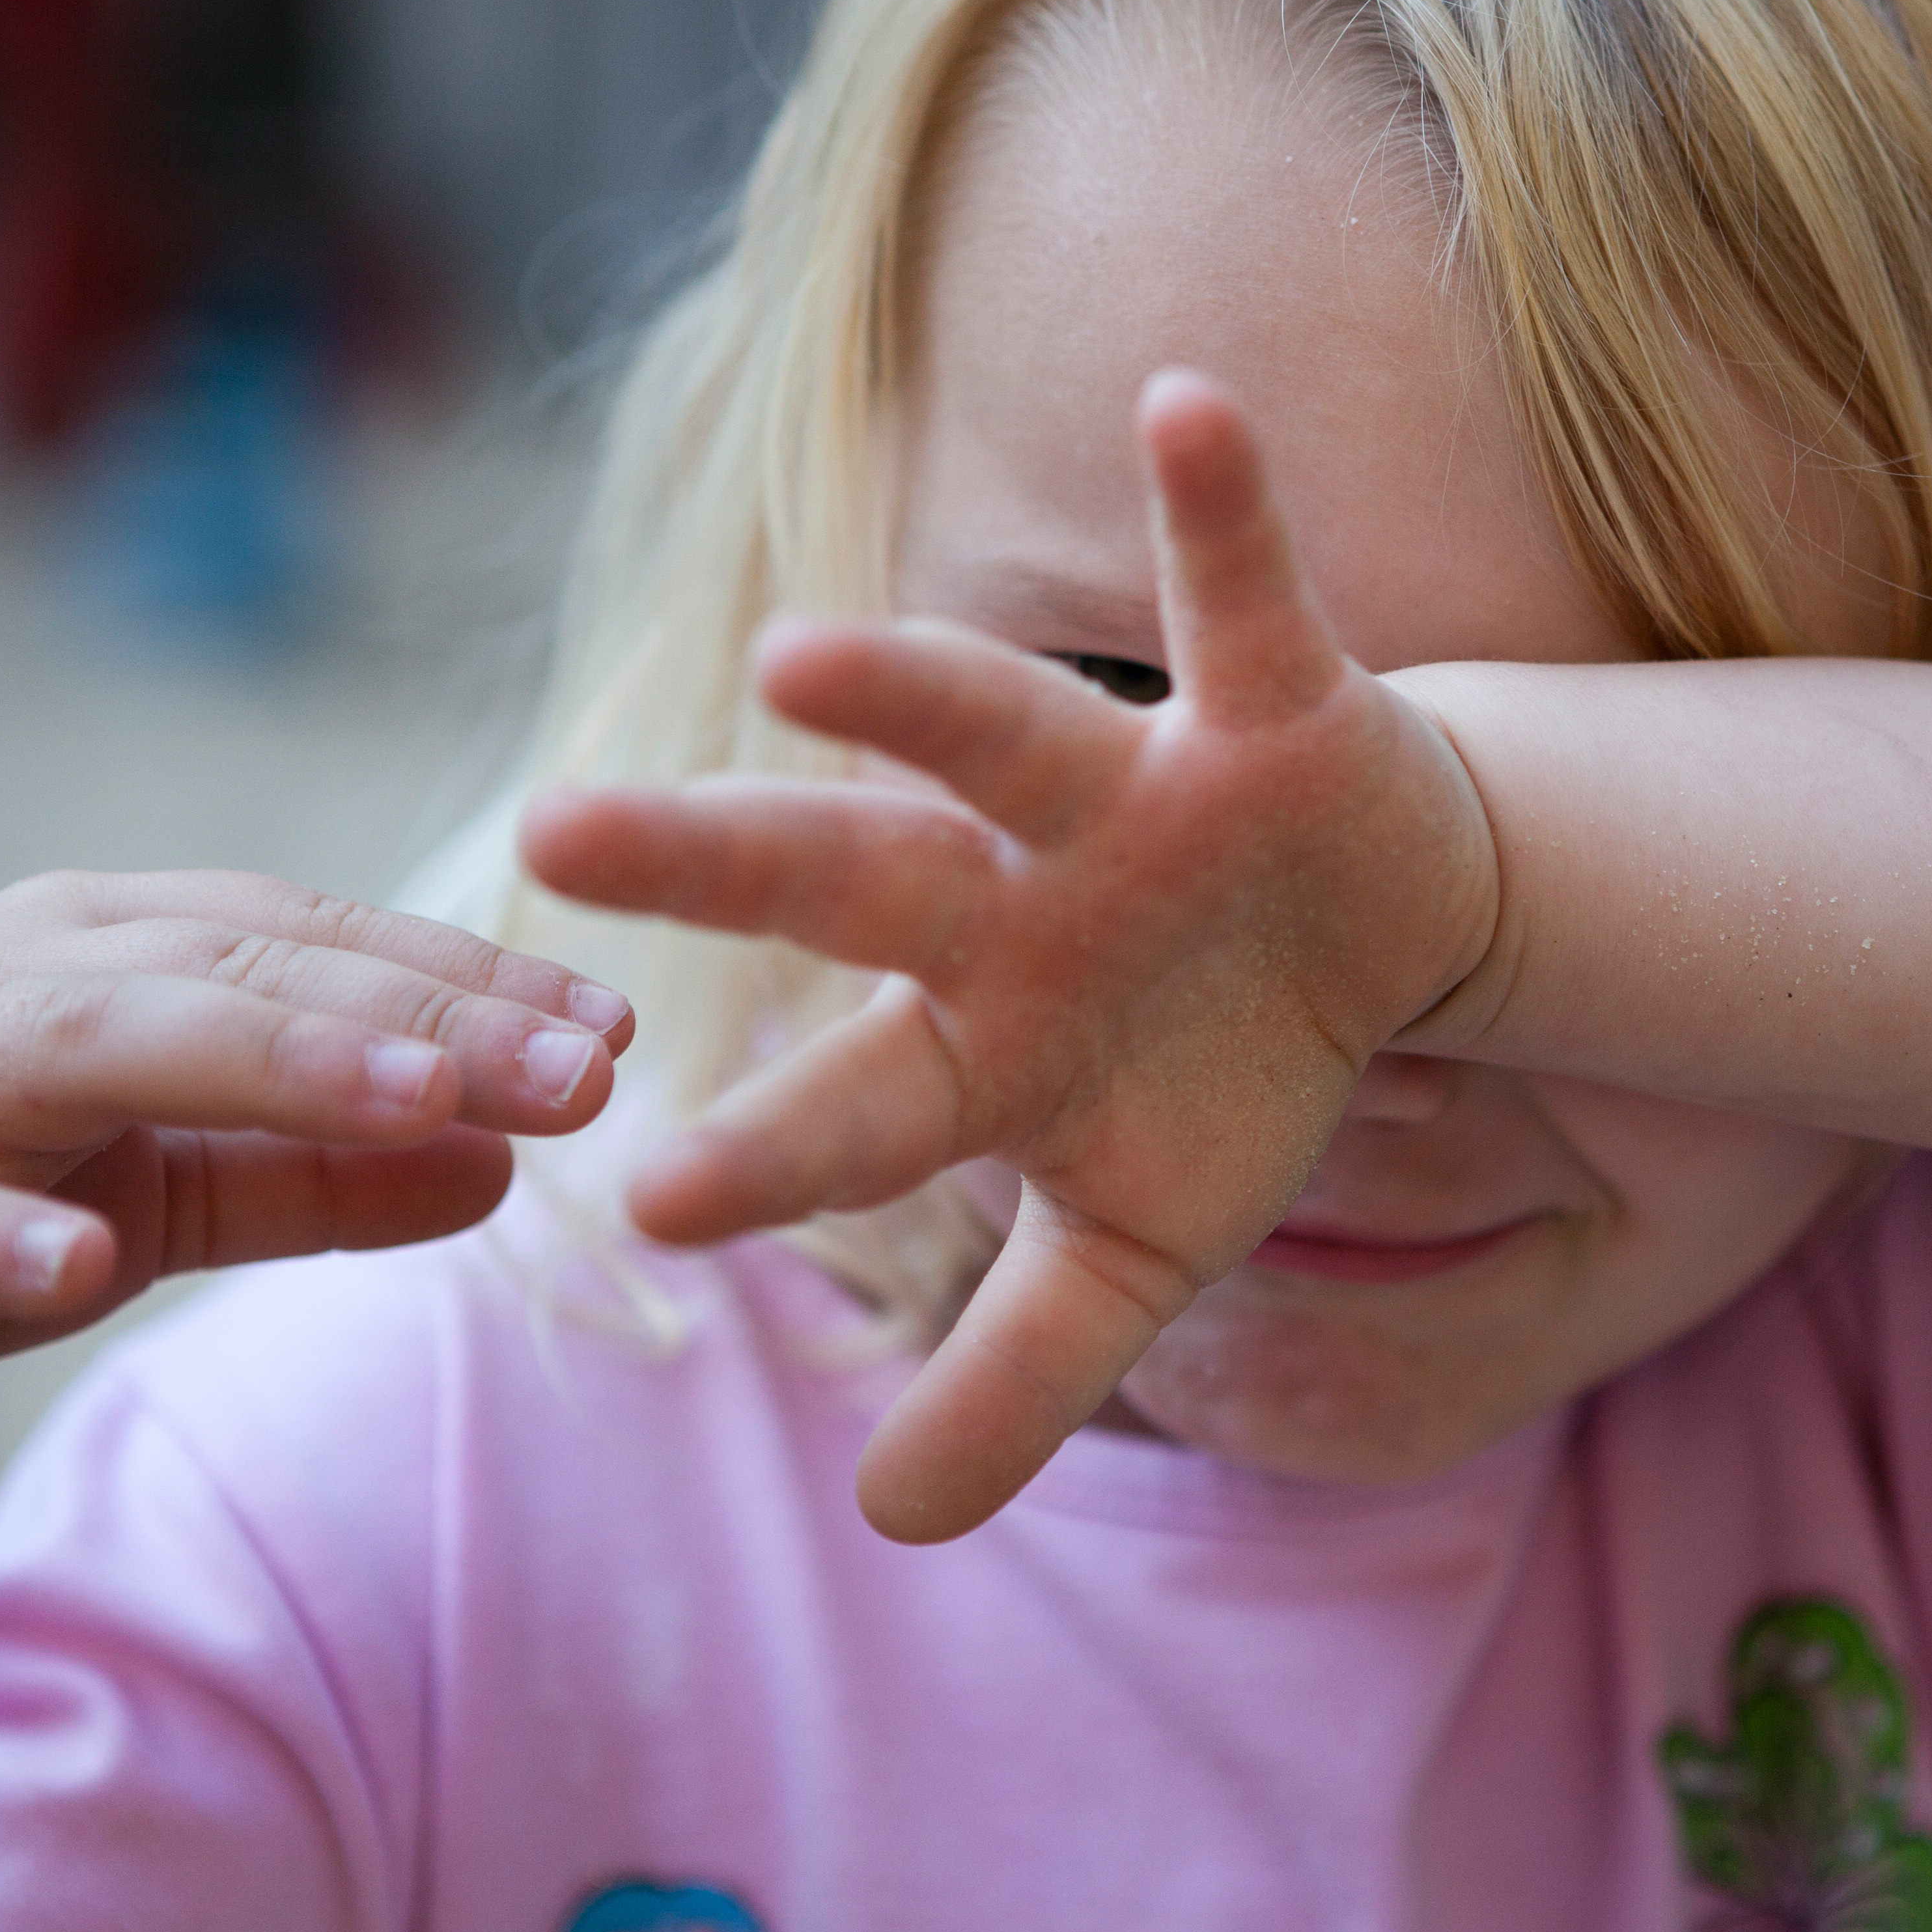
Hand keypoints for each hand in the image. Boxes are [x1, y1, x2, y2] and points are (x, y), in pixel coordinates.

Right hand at [0, 872, 631, 1497]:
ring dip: (271, 1062)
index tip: (620, 1031)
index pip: (323, 942)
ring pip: (102, 1039)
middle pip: (249, 971)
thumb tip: (513, 1160)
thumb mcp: (174, 1190)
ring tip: (419, 1100)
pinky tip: (81, 1267)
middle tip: (588, 1067)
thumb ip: (330, 1173)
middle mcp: (17, 978)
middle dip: (426, 1013)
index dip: (476, 980)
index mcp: (115, 949)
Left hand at [521, 372, 1500, 1542]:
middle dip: (714, 861)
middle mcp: (1018, 894)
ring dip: (906, 691)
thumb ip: (1019, 1372)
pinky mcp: (1269, 701)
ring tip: (797, 662)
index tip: (641, 1204)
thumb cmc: (1219, 1074)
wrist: (1379, 928)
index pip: (854, 1100)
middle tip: (552, 831)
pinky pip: (1243, 588)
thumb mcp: (1138, 1247)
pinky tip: (1188, 406)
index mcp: (981, 1035)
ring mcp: (1131, 789)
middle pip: (848, 876)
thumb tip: (888, 1525)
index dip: (768, 1149)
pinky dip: (1224, 502)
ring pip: (997, 726)